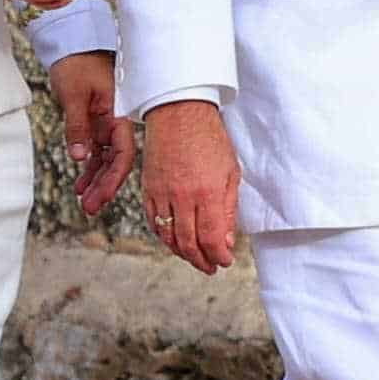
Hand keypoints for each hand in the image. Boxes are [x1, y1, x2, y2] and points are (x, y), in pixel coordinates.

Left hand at [50, 50, 132, 210]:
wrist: (71, 44)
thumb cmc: (76, 63)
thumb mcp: (74, 95)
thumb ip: (77, 126)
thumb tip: (81, 157)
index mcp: (118, 114)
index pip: (122, 152)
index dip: (113, 177)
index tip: (101, 197)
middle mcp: (115, 121)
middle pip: (115, 160)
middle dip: (104, 186)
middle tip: (90, 208)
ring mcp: (106, 123)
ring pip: (104, 159)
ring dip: (95, 180)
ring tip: (84, 202)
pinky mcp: (95, 122)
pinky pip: (94, 150)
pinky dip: (88, 167)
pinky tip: (80, 184)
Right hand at [139, 97, 239, 274]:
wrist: (179, 112)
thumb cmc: (209, 139)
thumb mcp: (230, 172)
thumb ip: (227, 209)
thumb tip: (225, 240)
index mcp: (207, 192)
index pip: (211, 239)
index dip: (219, 256)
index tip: (225, 260)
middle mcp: (183, 197)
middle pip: (189, 244)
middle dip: (202, 261)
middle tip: (211, 267)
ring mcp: (162, 194)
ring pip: (169, 237)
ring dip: (182, 253)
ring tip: (194, 258)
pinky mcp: (148, 189)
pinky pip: (153, 222)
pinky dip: (163, 237)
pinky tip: (174, 240)